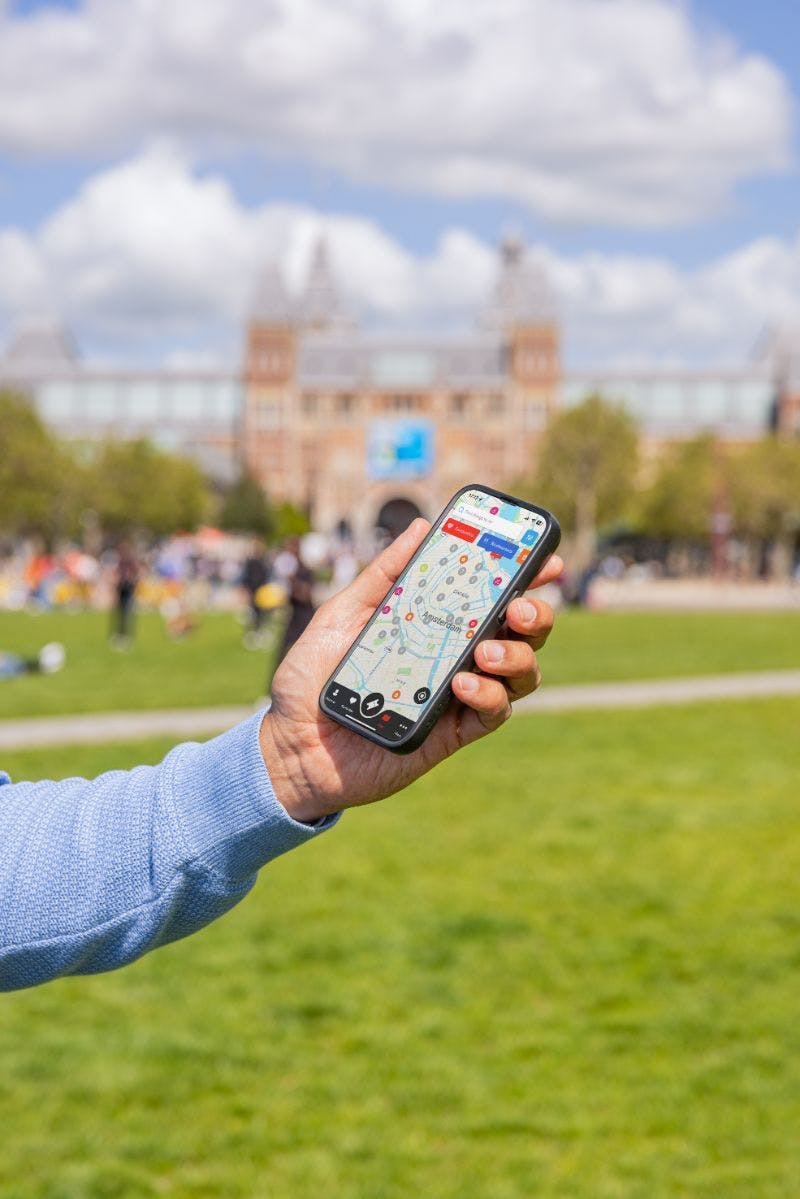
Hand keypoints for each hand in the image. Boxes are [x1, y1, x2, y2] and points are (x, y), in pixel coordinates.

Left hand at [260, 519, 562, 822]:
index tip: (545, 560)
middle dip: (535, 615)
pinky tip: (463, 682)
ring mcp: (459, 696)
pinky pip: (493, 713)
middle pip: (522, 633)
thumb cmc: (314, 677)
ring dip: (517, 655)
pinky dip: (488, 695)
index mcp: (437, 625)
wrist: (292, 744)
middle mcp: (457, 657)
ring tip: (486, 650)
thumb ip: (385, 575)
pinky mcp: (453, 734)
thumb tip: (422, 526)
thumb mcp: (343, 614)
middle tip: (520, 606)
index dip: (527, 578)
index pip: (493, 597)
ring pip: (521, 673)